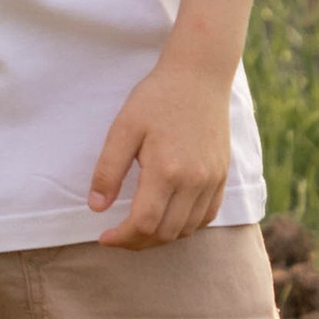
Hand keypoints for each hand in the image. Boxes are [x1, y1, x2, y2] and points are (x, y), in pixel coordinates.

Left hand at [88, 56, 233, 246]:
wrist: (199, 76)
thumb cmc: (157, 98)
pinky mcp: (222, 175)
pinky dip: (186, 226)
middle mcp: (194, 181)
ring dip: (161, 237)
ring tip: (139, 228)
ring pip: (187, 230)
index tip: (104, 237)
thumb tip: (96, 208)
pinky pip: (207, 216)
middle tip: (118, 235)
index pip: (144, 224)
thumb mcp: (123, 128)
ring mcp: (212, 180)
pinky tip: (168, 217)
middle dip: (137, 242)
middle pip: (165, 233)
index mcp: (167, 170)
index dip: (121, 238)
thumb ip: (108, 170)